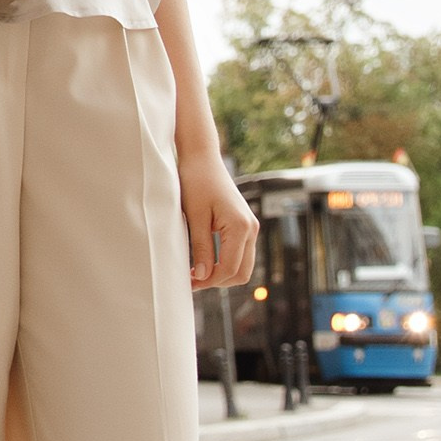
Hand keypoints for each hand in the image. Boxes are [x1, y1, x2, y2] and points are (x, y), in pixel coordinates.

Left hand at [180, 148, 256, 288]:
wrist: (202, 158)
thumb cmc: (196, 182)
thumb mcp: (195, 216)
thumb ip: (201, 247)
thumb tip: (201, 276)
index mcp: (240, 226)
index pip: (229, 268)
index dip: (209, 280)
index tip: (189, 282)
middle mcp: (251, 228)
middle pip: (241, 273)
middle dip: (218, 281)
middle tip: (193, 281)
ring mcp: (250, 227)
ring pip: (243, 266)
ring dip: (222, 273)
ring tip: (196, 272)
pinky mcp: (245, 225)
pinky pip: (240, 253)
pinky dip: (225, 262)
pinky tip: (205, 260)